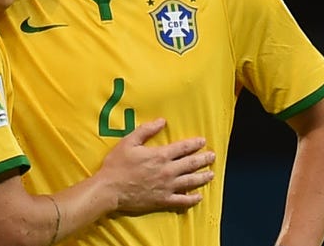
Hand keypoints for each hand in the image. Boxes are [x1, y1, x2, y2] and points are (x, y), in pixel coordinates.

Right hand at [98, 118, 214, 212]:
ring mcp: (167, 187)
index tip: (203, 141)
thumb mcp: (128, 142)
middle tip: (213, 156)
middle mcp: (167, 171)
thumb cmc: (117, 164)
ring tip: (211, 174)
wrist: (110, 189)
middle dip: (203, 159)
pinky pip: (182, 201)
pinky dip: (192, 199)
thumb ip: (146, 130)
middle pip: (191, 164)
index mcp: (160, 155)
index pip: (183, 148)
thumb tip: (162, 121)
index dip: (194, 143)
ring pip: (191, 182)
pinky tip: (199, 197)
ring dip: (203, 177)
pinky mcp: (163, 201)